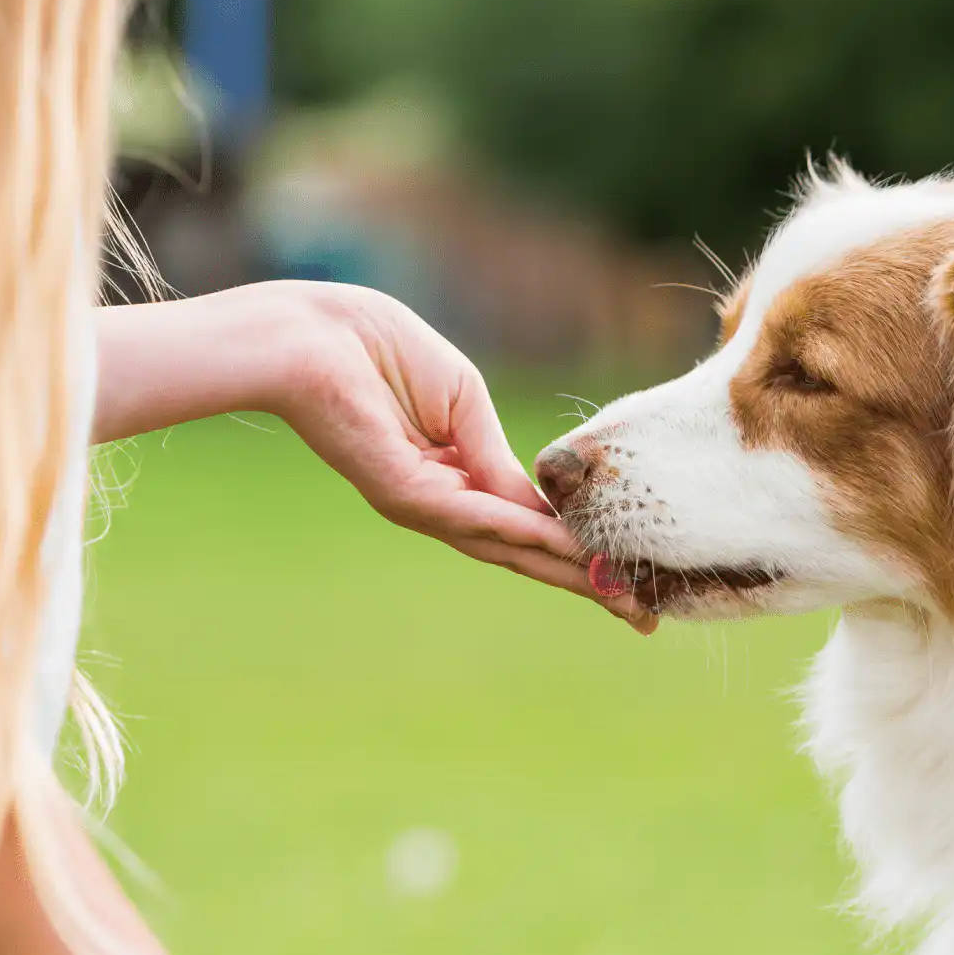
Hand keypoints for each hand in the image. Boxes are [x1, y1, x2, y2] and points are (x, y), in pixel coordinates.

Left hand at [281, 282, 656, 631]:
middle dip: (583, 583)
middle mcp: (440, 504)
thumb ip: (498, 457)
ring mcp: (422, 505)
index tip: (629, 575)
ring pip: (506, 548)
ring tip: (619, 595)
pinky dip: (523, 533)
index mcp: (455, 479)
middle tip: (640, 619)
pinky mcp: (404, 495)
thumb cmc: (380, 350)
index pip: (526, 526)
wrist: (313, 335)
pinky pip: (476, 518)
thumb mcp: (464, 403)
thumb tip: (541, 508)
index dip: (578, 550)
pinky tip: (565, 546)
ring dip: (567, 571)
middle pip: (523, 554)